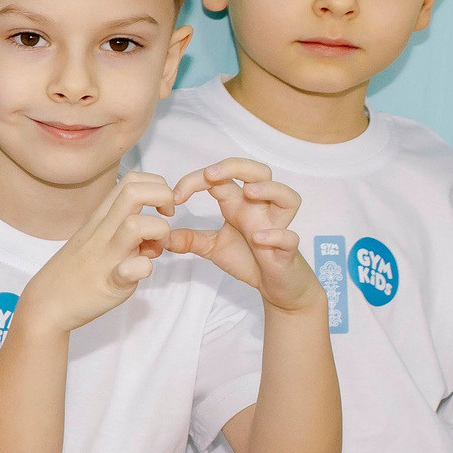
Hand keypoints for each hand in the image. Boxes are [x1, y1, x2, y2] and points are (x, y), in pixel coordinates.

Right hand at [12, 172, 175, 336]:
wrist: (46, 304)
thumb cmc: (75, 271)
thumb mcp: (96, 239)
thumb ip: (124, 231)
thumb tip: (154, 238)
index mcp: (100, 217)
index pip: (132, 180)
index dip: (156, 186)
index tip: (161, 208)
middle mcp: (103, 231)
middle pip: (135, 191)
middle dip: (164, 197)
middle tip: (166, 218)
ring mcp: (106, 256)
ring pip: (136, 225)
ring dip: (159, 232)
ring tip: (156, 248)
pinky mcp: (110, 283)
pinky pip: (131, 270)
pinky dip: (143, 269)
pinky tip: (139, 273)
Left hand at [165, 158, 315, 312]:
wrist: (273, 285)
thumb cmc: (247, 258)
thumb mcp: (212, 247)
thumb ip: (190, 239)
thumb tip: (163, 236)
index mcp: (239, 204)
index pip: (221, 179)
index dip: (197, 180)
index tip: (174, 197)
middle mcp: (260, 209)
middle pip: (259, 173)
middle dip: (236, 167)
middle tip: (210, 174)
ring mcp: (276, 227)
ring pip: (287, 197)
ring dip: (270, 190)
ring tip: (249, 192)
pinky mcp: (287, 250)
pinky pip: (290, 237)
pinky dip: (277, 234)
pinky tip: (259, 238)